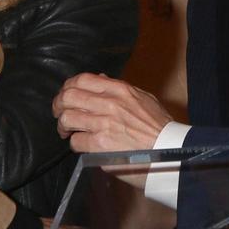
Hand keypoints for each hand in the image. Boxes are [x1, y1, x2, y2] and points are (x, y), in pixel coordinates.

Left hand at [52, 73, 173, 152]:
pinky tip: (82, 145)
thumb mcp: (143, 98)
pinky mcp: (100, 145)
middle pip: (69, 96)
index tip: (66, 95)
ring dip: (63, 126)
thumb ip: (119, 88)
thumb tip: (99, 78)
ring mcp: (104, 124)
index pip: (82, 79)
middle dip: (59, 105)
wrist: (169, 150)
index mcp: (120, 89)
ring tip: (67, 131)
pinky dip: (75, 144)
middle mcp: (109, 103)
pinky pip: (76, 141)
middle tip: (60, 113)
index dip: (68, 86)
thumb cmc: (159, 127)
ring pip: (67, 118)